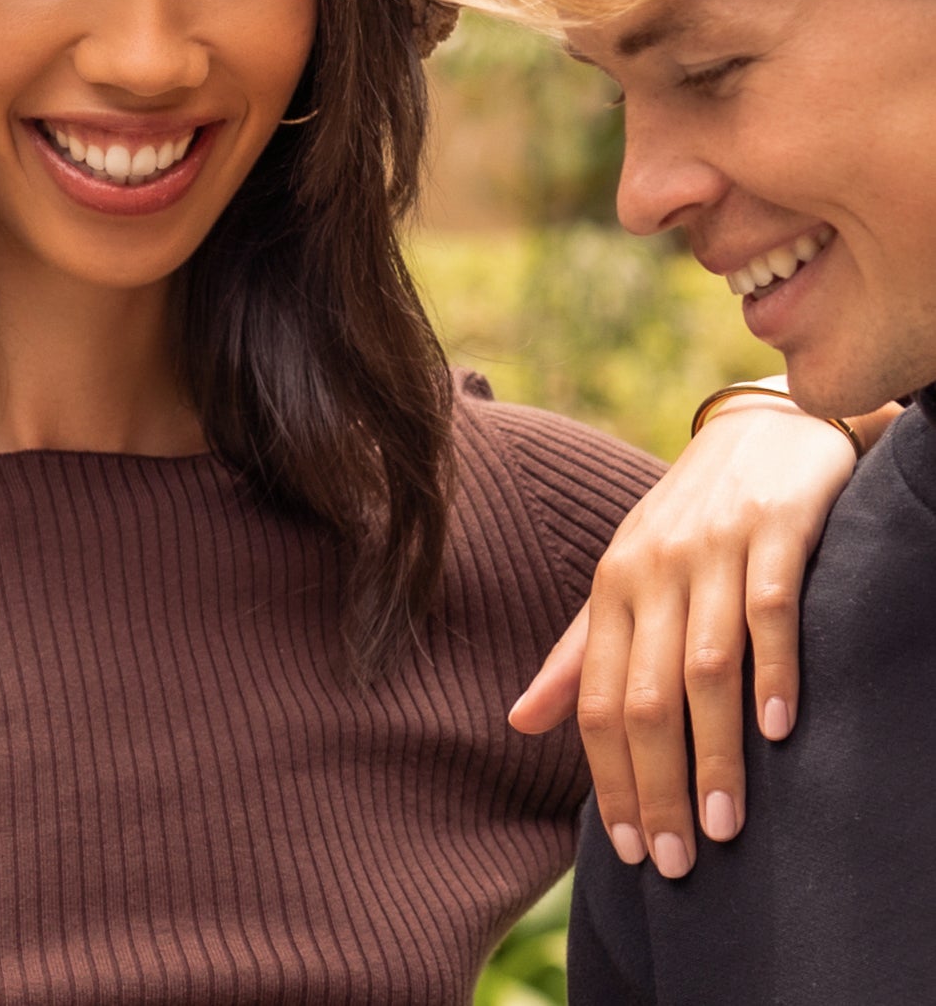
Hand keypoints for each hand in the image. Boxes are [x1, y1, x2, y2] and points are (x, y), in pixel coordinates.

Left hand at [510, 382, 898, 876]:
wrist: (763, 432)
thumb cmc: (688, 520)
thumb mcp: (625, 578)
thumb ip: (578, 652)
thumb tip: (517, 721)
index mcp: (613, 586)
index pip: (596, 698)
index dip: (607, 776)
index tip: (626, 848)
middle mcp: (655, 569)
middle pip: (645, 694)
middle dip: (656, 784)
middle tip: (675, 862)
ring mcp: (714, 549)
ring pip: (705, 665)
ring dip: (713, 751)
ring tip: (722, 825)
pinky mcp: (774, 530)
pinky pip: (770, 608)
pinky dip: (773, 669)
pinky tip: (778, 731)